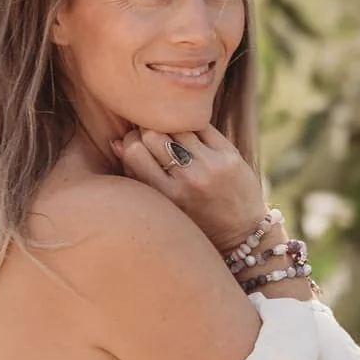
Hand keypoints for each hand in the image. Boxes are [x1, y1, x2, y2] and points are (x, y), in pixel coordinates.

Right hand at [108, 123, 268, 251]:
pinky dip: (192, 126)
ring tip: (174, 137)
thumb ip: (139, 176)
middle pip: (152, 134)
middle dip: (148, 131)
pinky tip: (192, 134)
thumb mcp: (164, 206)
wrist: (242, 234)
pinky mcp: (230, 155)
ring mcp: (211, 165)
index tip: (137, 144)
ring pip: (177, 126)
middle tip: (155, 137)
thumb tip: (117, 142)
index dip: (131, 141)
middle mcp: (188, 180)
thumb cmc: (194, 221)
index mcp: (166, 196)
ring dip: (171, 127)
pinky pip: (202, 125)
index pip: (134, 151)